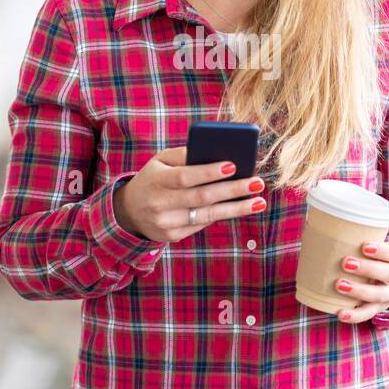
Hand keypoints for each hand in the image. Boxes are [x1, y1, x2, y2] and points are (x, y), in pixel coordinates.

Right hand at [113, 145, 266, 242]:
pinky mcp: (173, 236)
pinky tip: (240, 207)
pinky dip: (223, 214)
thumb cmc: (153, 178)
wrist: (129, 212)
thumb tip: (217, 153)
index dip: (209, 172)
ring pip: (208, 215)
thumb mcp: (160, 161)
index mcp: (157, 180)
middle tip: (257, 183)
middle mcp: (160, 203)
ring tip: (259, 201)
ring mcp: (167, 223)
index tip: (233, 165)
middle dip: (233, 190)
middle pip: (202, 197)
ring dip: (236, 208)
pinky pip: (203, 224)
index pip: (185, 176)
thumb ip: (184, 155)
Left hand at [334, 240, 388, 323]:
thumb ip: (354, 236)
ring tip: (339, 284)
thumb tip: (317, 220)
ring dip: (358, 290)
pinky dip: (354, 316)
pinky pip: (367, 314)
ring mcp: (387, 295)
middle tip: (345, 262)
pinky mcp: (377, 309)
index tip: (364, 246)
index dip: (381, 250)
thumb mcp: (372, 246)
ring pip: (378, 294)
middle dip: (367, 268)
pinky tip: (340, 313)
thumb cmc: (374, 258)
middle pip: (386, 273)